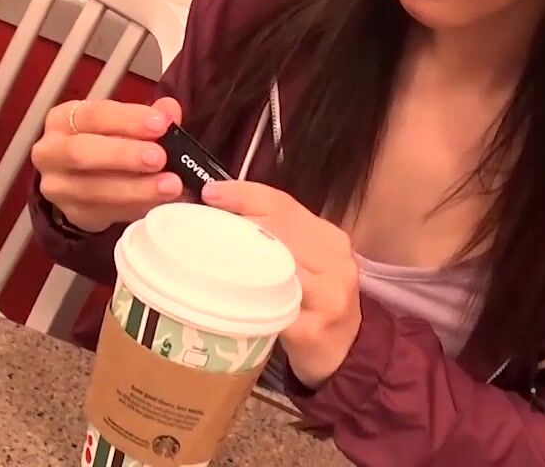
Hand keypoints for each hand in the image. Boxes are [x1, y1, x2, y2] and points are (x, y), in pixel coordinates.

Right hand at [31, 97, 183, 232]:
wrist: (85, 179)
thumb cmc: (106, 142)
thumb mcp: (125, 124)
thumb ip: (149, 116)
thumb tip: (169, 109)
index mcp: (64, 119)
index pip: (93, 115)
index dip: (127, 119)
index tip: (160, 124)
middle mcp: (51, 152)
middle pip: (82, 152)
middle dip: (124, 155)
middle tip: (159, 158)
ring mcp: (58, 187)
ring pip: (93, 190)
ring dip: (136, 189)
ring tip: (170, 186)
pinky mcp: (73, 214)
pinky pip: (105, 214)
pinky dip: (135, 208)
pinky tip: (160, 204)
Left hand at [201, 181, 361, 388]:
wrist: (345, 352)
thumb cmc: (313, 301)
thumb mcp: (303, 261)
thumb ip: (274, 236)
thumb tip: (219, 206)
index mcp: (330, 237)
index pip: (284, 205)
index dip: (244, 194)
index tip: (210, 192)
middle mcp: (336, 261)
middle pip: (278, 231)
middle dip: (236, 225)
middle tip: (200, 226)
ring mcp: (329, 296)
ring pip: (277, 267)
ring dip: (237, 261)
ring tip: (207, 257)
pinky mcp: (314, 328)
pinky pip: (274, 309)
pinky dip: (248, 301)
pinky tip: (226, 297)